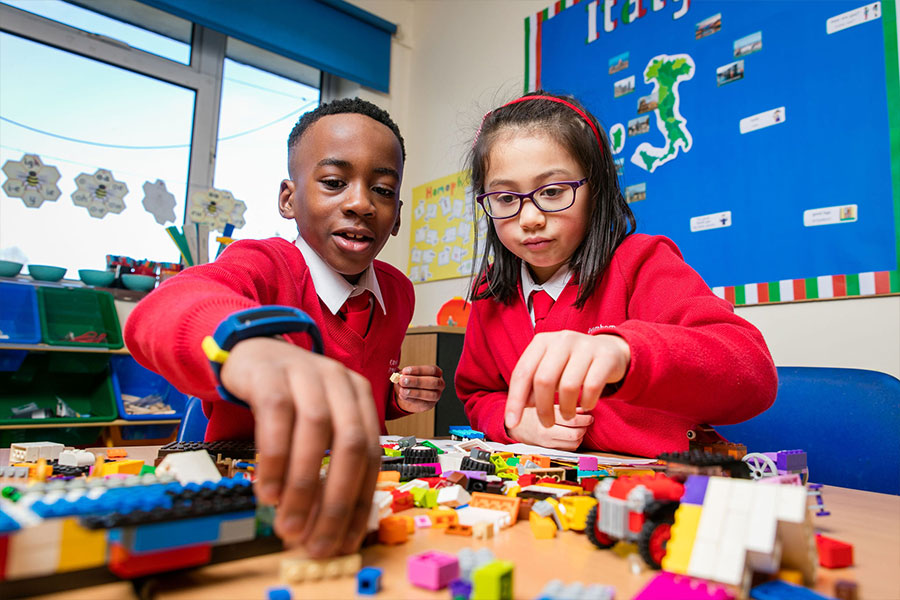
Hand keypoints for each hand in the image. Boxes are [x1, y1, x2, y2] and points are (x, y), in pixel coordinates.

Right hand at [220, 337, 381, 557]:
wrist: (250, 351)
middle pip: (351, 444)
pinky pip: (276, 416)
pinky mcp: (269, 373)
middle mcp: (339, 381)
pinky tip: (267, 492)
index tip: (345, 542)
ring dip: (304, 486)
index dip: (360, 502)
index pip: (371, 455)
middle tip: (316, 542)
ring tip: (288, 525)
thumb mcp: (318, 422)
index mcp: (359, 397)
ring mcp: (306, 372)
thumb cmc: (288, 397)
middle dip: (337, 500)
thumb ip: (329, 462)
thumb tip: (328, 527)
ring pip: (316, 430)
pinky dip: (274, 459)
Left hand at [394, 365, 443, 412]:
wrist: (411, 396)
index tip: (405, 371)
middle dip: (416, 381)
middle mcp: (439, 384)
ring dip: (414, 392)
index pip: (432, 370)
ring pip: (429, 394)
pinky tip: (403, 396)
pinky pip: (422, 403)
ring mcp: (436, 395)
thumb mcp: (408, 375)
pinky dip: (411, 399)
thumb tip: (399, 376)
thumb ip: (405, 375)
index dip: (418, 370)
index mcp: (437, 373)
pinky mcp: (429, 405)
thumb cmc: (412, 382)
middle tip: (403, 380)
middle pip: (433, 382)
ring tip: (402, 390)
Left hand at [505, 331, 629, 429]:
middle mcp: (562, 339)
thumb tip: (522, 405)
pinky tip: (586, 405)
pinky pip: (591, 387)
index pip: (522, 372)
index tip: (512, 423)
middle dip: (543, 409)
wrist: (611, 351)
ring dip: (565, 409)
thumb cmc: (572, 364)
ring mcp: (585, 346)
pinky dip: (586, 403)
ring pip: (568, 386)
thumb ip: (533, 384)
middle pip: (544, 380)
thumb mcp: (550, 369)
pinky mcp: (605, 357)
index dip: (515, 400)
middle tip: (547, 423)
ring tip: (567, 415)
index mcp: (542, 341)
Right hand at [507, 406, 593, 450]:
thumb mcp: (543, 403)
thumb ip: (562, 406)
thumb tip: (582, 410)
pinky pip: (568, 449)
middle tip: (588, 421)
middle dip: (585, 428)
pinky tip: (572, 435)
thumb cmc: (528, 413)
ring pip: (574, 444)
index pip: (572, 420)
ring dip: (581, 436)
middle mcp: (546, 433)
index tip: (589, 415)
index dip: (585, 418)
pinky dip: (574, 443)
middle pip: (575, 434)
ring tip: (580, 428)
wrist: (515, 427)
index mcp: (545, 417)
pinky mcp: (549, 450)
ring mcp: (548, 443)